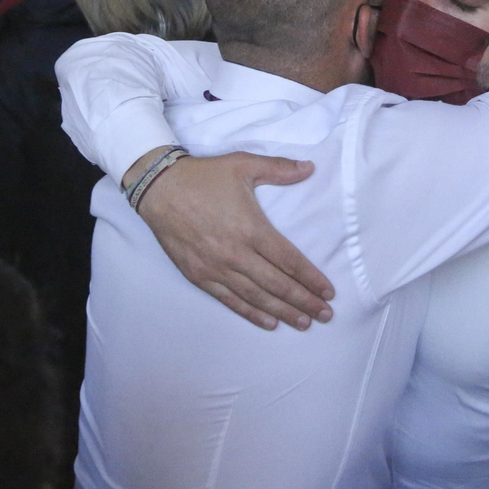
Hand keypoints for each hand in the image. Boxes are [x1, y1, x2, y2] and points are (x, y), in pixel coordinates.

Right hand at [131, 150, 332, 330]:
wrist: (159, 188)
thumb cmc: (203, 176)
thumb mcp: (243, 165)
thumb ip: (279, 169)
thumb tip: (309, 167)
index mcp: (251, 229)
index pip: (289, 261)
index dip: (311, 279)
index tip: (329, 291)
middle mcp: (236, 254)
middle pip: (278, 285)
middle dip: (305, 301)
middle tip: (325, 315)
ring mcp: (217, 268)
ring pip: (257, 297)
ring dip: (283, 312)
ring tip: (304, 323)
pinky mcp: (200, 276)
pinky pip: (230, 300)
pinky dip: (251, 313)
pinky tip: (269, 323)